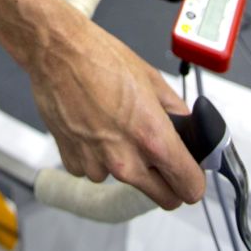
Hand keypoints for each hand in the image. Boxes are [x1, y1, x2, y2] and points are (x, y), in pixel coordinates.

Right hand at [28, 13, 205, 209]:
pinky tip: (93, 126)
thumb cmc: (100, 58)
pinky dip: (97, 155)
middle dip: (167, 182)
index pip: (189, 187)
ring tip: (115, 125)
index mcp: (152, 138)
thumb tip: (186, 126)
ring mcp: (97, 165)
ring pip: (125, 180)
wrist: (57, 52)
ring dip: (126, 163)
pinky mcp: (72, 163)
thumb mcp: (151, 78)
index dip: (193, 181)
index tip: (190, 173)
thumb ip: (174, 110)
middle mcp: (125, 161)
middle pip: (163, 198)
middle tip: (161, 158)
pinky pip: (96, 169)